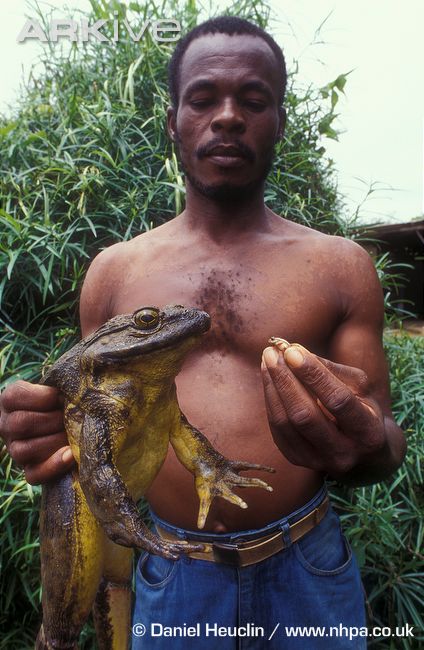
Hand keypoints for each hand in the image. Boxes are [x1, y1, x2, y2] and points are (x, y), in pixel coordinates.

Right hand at [0, 380, 74, 483]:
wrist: (68, 422)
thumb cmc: (63, 399)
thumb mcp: (57, 386)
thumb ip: (62, 382)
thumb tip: (77, 380)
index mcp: (11, 401)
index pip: (14, 397)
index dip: (41, 397)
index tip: (61, 396)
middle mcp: (7, 426)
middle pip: (20, 424)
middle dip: (52, 420)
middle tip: (73, 416)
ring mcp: (16, 450)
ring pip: (23, 450)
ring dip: (54, 441)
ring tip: (74, 435)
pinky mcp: (29, 470)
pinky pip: (34, 475)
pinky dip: (53, 466)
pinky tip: (70, 455)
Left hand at [261, 342, 384, 478]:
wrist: (364, 455)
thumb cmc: (362, 409)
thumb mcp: (360, 388)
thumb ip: (330, 369)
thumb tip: (294, 351)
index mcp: (367, 432)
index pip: (337, 400)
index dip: (313, 374)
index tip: (292, 350)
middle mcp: (343, 453)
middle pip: (305, 415)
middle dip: (285, 379)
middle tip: (272, 352)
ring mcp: (318, 461)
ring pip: (286, 422)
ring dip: (273, 387)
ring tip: (268, 361)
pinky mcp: (298, 460)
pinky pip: (277, 429)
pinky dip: (271, 401)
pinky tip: (270, 380)